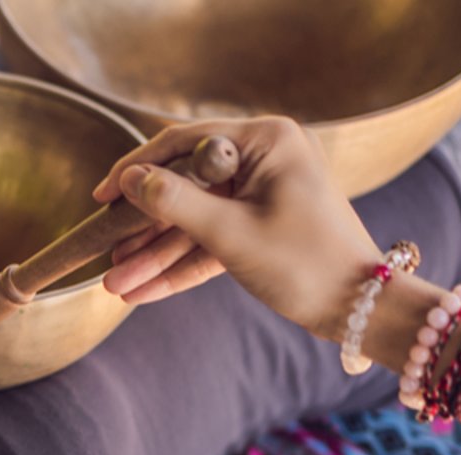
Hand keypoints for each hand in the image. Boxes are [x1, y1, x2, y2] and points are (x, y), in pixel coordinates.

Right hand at [90, 117, 381, 340]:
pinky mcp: (261, 225)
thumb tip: (129, 180)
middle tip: (105, 255)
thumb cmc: (304, 263)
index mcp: (266, 140)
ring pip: (194, 221)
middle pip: (184, 186)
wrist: (360, 308)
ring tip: (115, 284)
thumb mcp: (230, 233)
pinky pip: (211, 241)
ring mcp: (262, 193)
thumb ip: (174, 202)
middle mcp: (264, 158)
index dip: (136, 170)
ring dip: (156, 255)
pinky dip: (180, 266)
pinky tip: (141, 291)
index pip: (183, 143)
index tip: (100, 197)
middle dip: (143, 229)